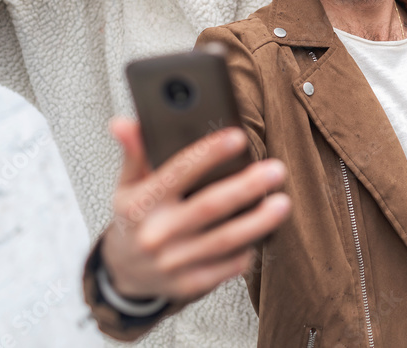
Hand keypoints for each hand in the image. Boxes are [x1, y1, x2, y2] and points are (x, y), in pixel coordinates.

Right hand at [99, 117, 290, 300]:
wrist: (124, 273)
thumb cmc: (134, 220)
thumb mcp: (127, 185)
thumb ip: (134, 152)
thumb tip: (123, 123)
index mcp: (141, 203)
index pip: (177, 172)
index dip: (209, 154)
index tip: (238, 137)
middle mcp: (156, 234)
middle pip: (209, 207)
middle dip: (246, 187)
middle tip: (276, 169)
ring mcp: (174, 262)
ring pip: (225, 240)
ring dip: (258, 221)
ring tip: (283, 203)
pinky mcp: (191, 283)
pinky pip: (228, 265)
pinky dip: (249, 248)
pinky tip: (265, 231)